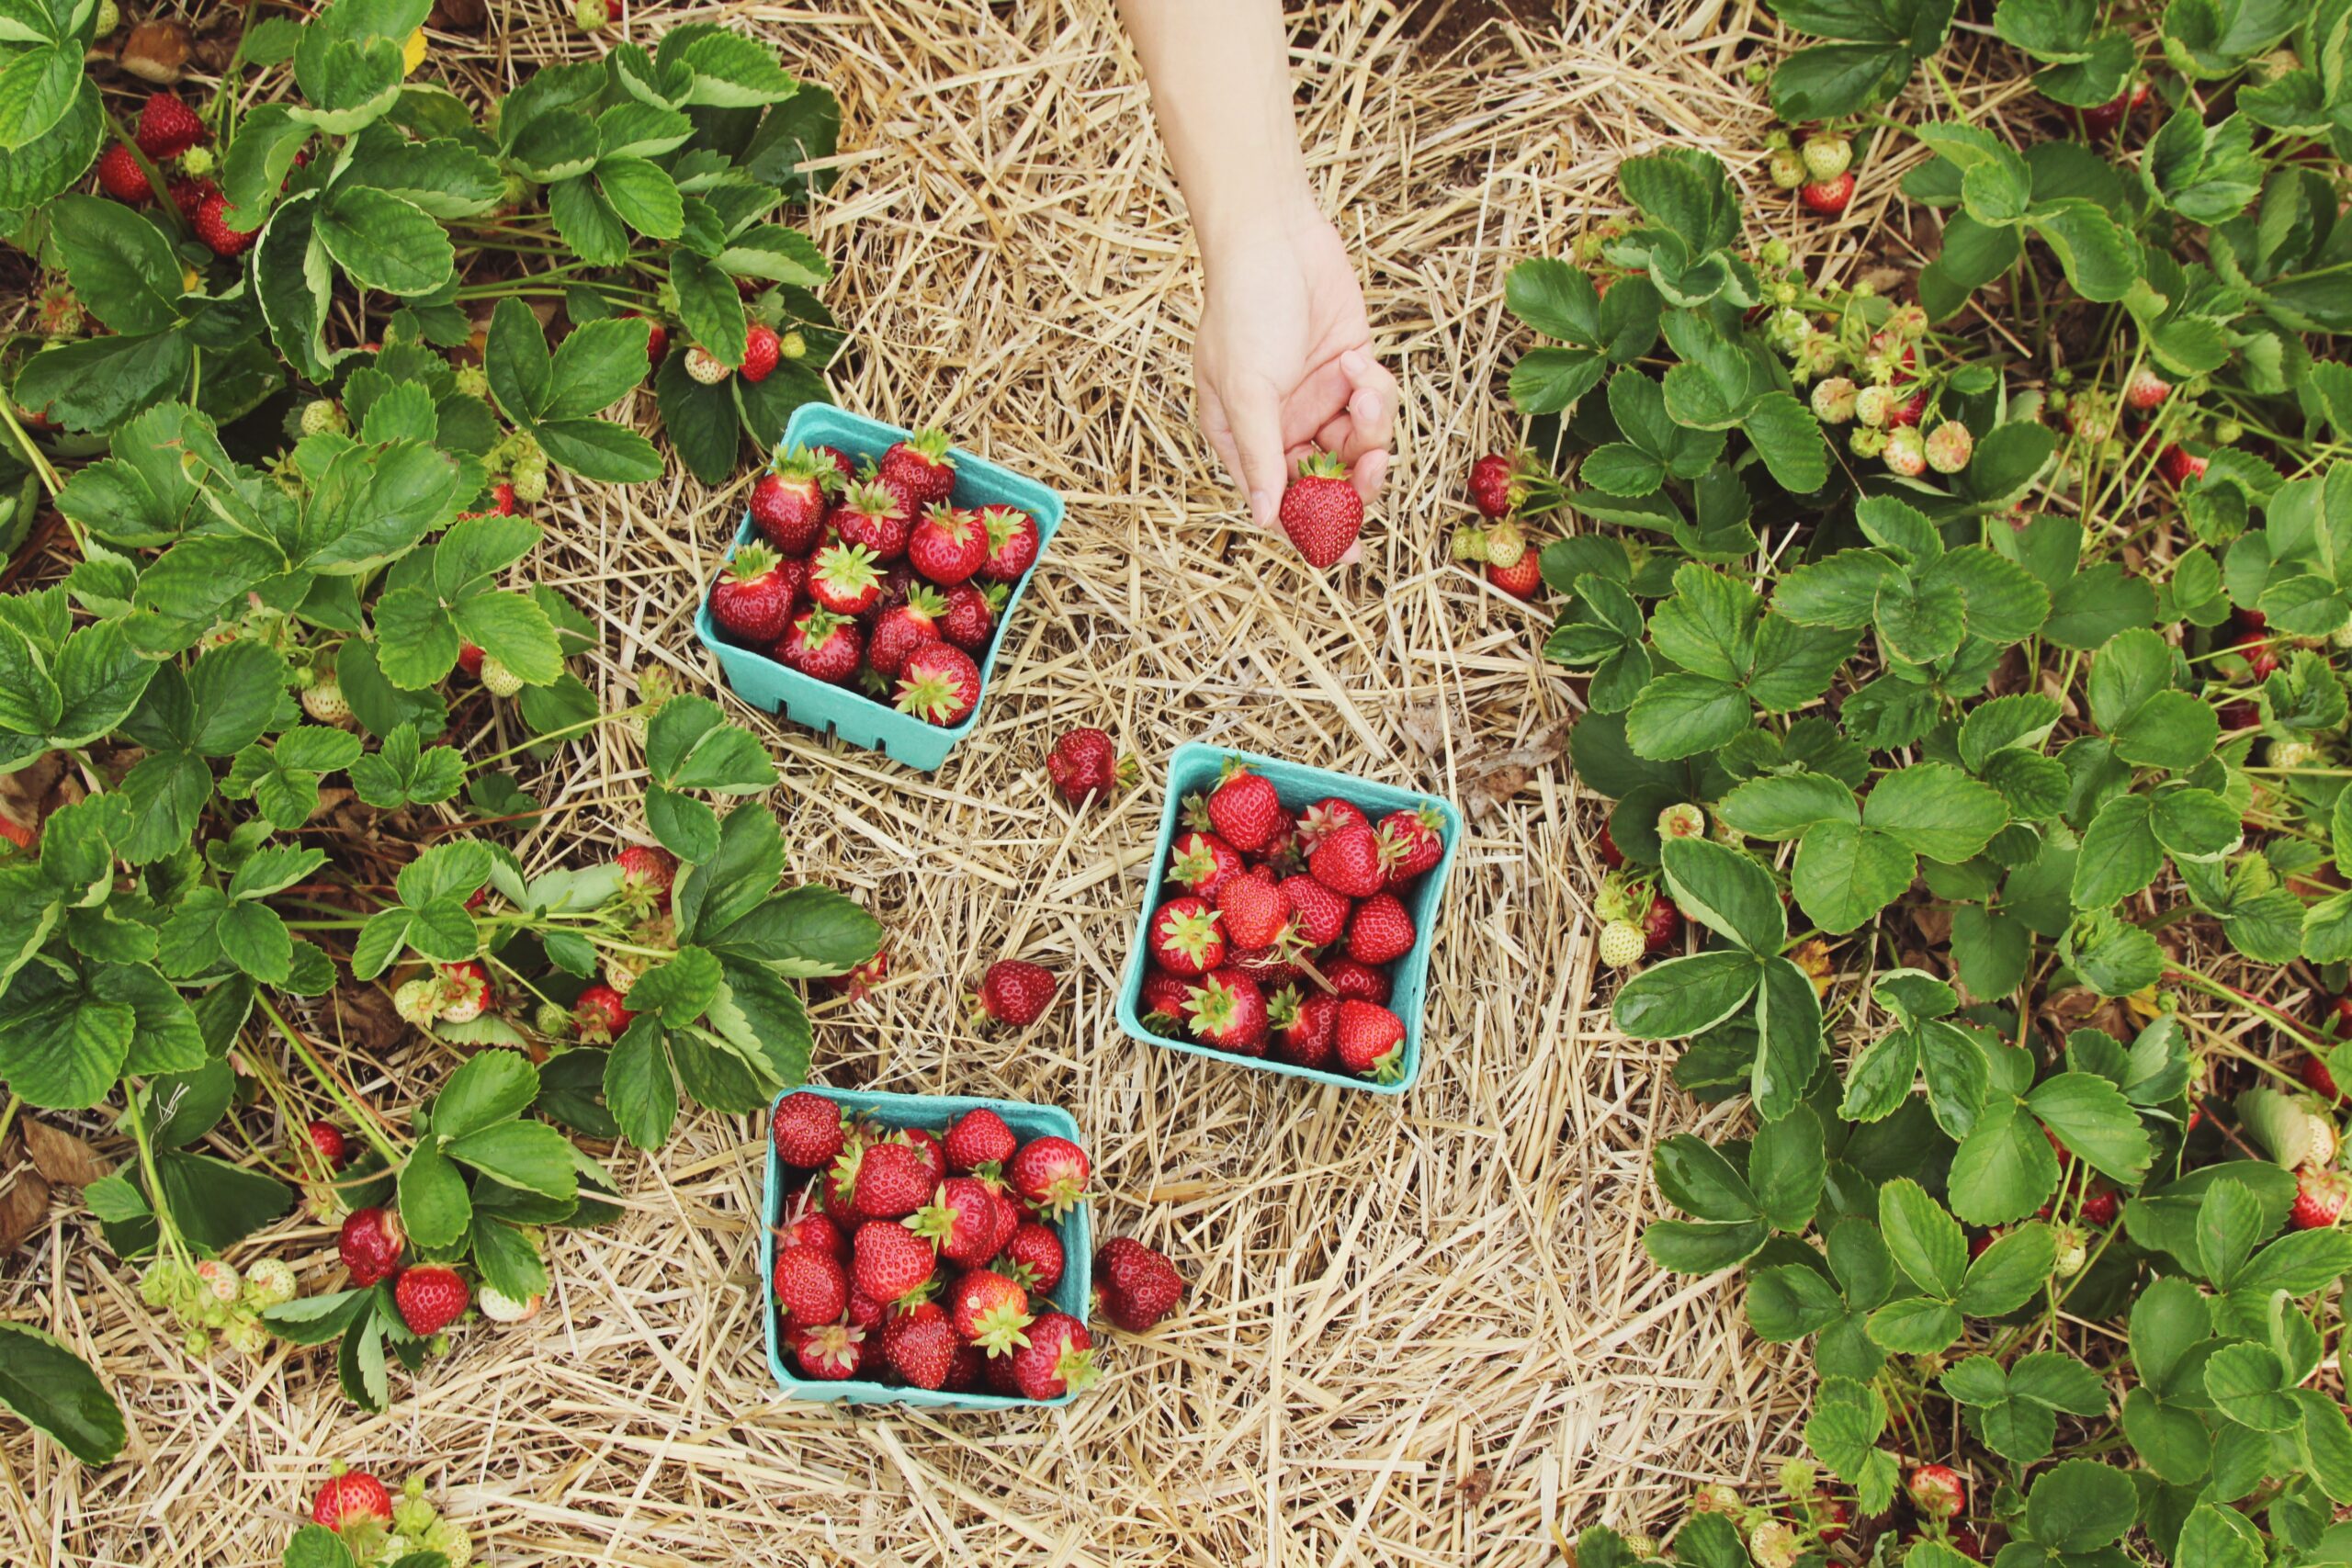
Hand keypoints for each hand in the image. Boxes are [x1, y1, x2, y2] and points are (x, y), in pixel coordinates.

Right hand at [1194, 203, 1394, 560]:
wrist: (1274, 236)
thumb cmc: (1243, 307)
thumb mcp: (1245, 388)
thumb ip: (1260, 456)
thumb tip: (1263, 518)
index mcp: (1246, 440)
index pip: (1281, 503)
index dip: (1313, 531)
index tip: (1345, 553)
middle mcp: (1284, 429)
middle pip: (1330, 484)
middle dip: (1355, 482)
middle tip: (1372, 470)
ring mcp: (1320, 402)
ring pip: (1360, 448)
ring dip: (1371, 426)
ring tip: (1362, 388)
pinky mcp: (1352, 374)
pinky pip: (1377, 407)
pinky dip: (1375, 390)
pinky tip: (1356, 359)